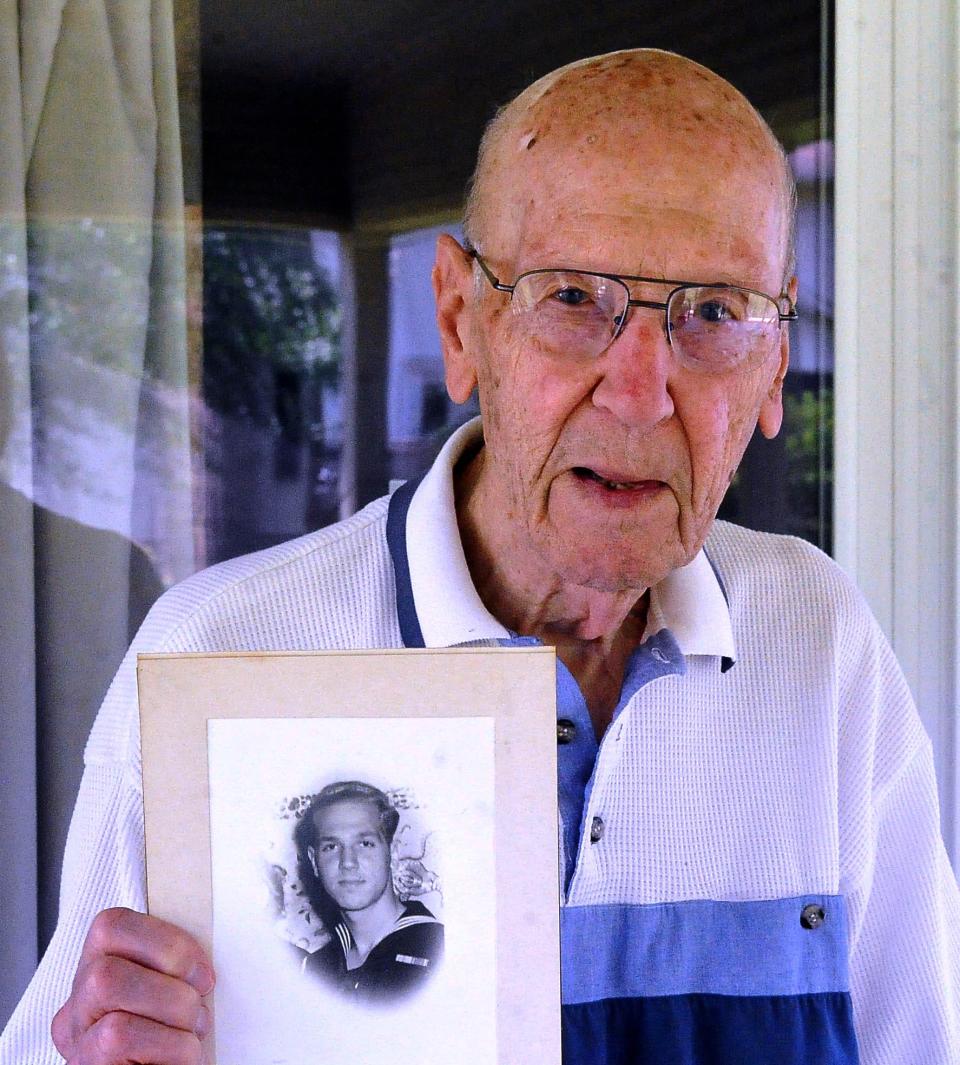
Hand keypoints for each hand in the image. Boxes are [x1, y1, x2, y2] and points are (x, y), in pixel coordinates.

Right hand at [51, 908, 213, 1063]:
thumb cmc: (178, 1048)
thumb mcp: (174, 997)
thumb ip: (173, 968)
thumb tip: (204, 941)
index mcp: (99, 977)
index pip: (109, 926)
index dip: (162, 938)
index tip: (199, 968)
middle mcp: (79, 1009)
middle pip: (106, 959)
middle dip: (169, 971)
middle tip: (198, 1000)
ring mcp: (77, 1042)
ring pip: (107, 985)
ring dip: (171, 1006)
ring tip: (190, 1032)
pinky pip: (118, 1034)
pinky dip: (168, 1043)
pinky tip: (180, 1058)